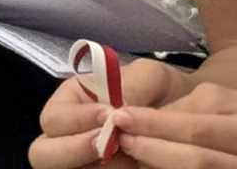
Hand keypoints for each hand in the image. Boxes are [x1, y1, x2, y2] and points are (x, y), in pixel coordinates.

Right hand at [31, 58, 188, 168]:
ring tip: (129, 157)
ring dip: (96, 167)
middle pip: (43, 154)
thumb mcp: (152, 76)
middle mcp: (71, 135)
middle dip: (73, 151)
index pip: (53, 119)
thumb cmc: (165, 91)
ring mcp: (85, 161)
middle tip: (109, 146)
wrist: (193, 117)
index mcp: (72, 103)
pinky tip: (136, 165)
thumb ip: (132, 86)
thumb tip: (115, 113)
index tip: (110, 115)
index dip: (76, 120)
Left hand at [110, 84, 236, 167]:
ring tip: (129, 154)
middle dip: (151, 151)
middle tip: (118, 138)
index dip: (154, 125)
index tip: (120, 117)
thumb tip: (147, 118)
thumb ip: (191, 107)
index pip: (195, 129)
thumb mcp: (233, 101)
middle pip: (195, 162)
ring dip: (158, 167)